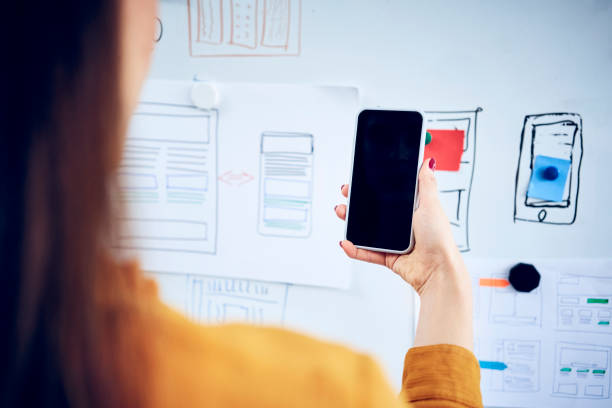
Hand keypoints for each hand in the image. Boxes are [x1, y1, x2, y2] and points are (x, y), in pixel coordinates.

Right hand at [335, 158, 472, 348]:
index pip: (388, 196)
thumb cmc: (439, 238)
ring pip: (367, 231)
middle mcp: (402, 225)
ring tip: (342, 212)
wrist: (437, 268)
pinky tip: (346, 243)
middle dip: (357, 203)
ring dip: (351, 223)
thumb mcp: (432, 204)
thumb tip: (427, 163)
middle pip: (374, 212)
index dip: (373, 188)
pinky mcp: (388, 257)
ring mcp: (393, 242)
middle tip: (346, 194)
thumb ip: (426, 184)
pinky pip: (367, 253)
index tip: (359, 181)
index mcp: (412, 211)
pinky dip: (355, 249)